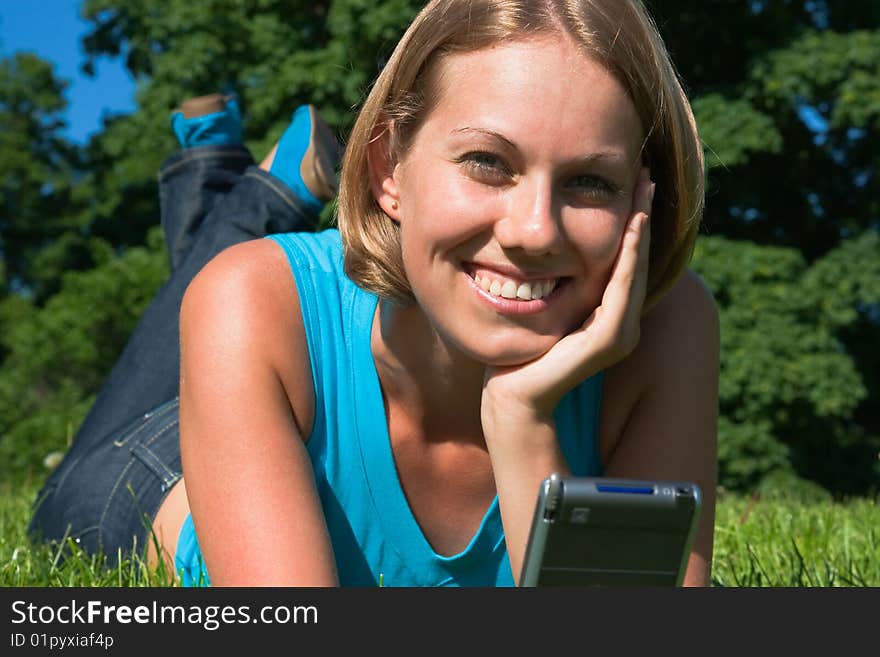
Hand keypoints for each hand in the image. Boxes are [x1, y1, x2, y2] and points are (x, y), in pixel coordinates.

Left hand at [482, 168, 654, 424]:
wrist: (511, 396)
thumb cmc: (520, 353)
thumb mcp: (541, 306)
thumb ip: (555, 283)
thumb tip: (545, 246)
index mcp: (608, 314)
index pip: (624, 258)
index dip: (630, 220)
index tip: (630, 181)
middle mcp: (621, 323)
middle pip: (636, 258)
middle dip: (641, 213)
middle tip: (645, 172)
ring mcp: (618, 333)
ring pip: (634, 268)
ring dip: (641, 226)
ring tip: (644, 188)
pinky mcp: (608, 340)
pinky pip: (621, 289)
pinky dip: (629, 255)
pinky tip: (631, 225)